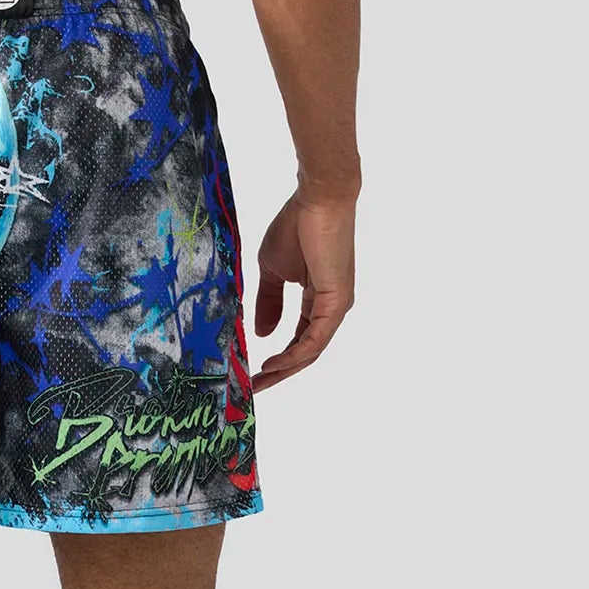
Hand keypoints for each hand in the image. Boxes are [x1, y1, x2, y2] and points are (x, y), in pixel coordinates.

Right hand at [252, 192, 355, 391]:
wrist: (317, 199)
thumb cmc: (296, 226)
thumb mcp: (273, 272)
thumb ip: (269, 303)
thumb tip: (263, 334)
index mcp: (317, 301)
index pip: (298, 340)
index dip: (276, 360)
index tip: (252, 373)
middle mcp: (330, 309)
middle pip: (305, 353)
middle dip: (278, 373)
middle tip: (253, 388)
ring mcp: (336, 307)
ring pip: (311, 351)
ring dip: (284, 369)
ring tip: (259, 381)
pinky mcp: (337, 302)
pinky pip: (315, 339)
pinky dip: (294, 355)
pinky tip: (274, 363)